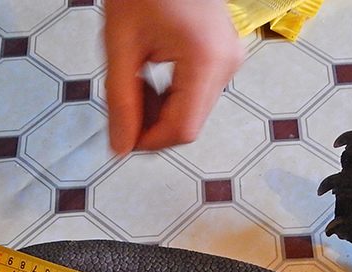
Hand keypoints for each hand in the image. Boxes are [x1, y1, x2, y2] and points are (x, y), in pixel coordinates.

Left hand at [103, 0, 243, 153]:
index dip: (149, 141)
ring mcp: (230, 59)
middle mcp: (227, 63)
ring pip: (193, 111)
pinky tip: (149, 75)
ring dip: (159, 109)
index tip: (121, 136)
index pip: (183, 129)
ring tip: (134, 79)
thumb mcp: (120, 44)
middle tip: (122, 100)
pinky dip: (171, 95)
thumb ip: (120, 101)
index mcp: (206, 59)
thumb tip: (121, 147)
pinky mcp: (225, 55)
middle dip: (152, 123)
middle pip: (190, 123)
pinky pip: (198, 93)